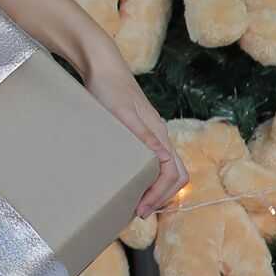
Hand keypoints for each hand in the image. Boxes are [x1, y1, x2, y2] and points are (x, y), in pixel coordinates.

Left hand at [79, 37, 185, 216]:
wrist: (99, 63)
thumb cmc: (107, 87)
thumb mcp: (123, 113)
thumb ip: (143, 135)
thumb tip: (164, 159)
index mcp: (159, 133)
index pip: (174, 173)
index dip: (160, 195)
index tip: (140, 210)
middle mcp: (159, 136)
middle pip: (175, 174)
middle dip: (161, 196)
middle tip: (138, 211)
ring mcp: (150, 134)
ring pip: (164, 168)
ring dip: (155, 188)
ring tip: (133, 202)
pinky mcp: (138, 132)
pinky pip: (151, 161)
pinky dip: (145, 176)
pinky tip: (127, 180)